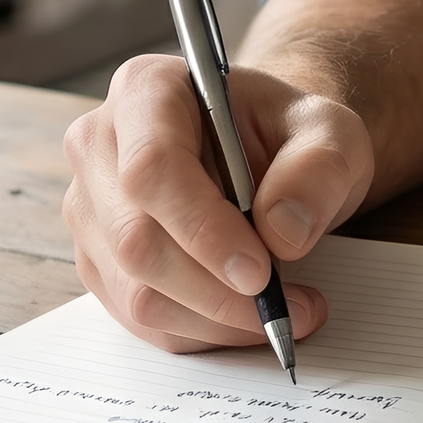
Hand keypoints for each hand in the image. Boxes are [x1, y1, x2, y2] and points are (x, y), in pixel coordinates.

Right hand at [63, 53, 372, 351]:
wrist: (272, 158)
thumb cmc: (291, 137)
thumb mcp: (331, 133)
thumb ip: (318, 169)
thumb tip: (282, 234)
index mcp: (147, 90)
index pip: (152, 167)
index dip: (201, 227)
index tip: (260, 272)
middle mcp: (100, 145)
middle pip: (137, 239)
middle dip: (217, 290)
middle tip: (287, 307)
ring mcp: (91, 208)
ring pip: (136, 290)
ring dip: (215, 319)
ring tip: (284, 311)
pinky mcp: (99, 261)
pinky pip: (139, 318)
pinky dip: (200, 332)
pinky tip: (246, 319)